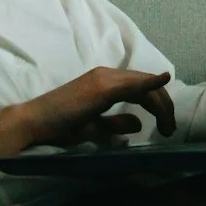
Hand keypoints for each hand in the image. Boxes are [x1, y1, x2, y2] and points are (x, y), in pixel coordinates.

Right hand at [22, 67, 175, 147]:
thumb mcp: (94, 126)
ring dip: (161, 106)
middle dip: (164, 107)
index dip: (159, 106)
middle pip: (147, 86)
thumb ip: (115, 123)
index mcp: (105, 83)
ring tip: (168, 127)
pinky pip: (132, 84)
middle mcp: (107, 75)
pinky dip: (149, 82)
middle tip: (171, 130)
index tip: (167, 125)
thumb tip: (139, 123)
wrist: (34, 123)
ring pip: (144, 87)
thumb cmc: (59, 126)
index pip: (141, 89)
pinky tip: (164, 81)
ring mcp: (104, 79)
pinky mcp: (101, 87)